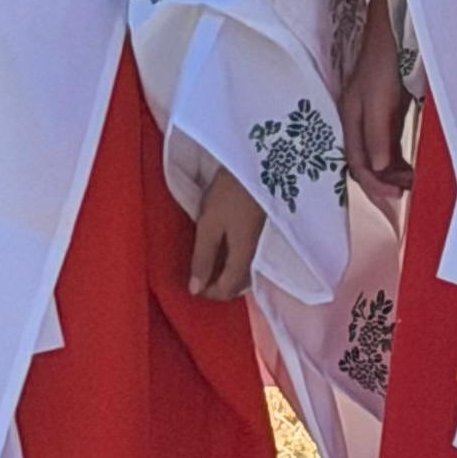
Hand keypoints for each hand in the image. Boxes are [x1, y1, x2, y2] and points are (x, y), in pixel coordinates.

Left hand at [187, 173, 267, 301]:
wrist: (263, 165)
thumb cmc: (230, 193)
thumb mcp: (209, 224)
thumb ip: (202, 257)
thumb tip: (195, 289)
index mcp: (243, 257)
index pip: (227, 290)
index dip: (207, 292)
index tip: (192, 284)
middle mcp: (257, 256)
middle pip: (238, 284)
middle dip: (217, 285)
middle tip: (198, 273)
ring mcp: (263, 245)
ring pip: (245, 271)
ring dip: (226, 272)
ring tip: (209, 259)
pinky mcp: (264, 233)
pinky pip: (249, 257)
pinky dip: (234, 259)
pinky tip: (224, 246)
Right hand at [341, 0, 410, 209]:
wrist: (394, 31)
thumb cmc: (384, 60)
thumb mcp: (379, 97)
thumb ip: (377, 132)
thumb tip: (376, 169)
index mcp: (349, 120)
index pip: (357, 164)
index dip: (374, 185)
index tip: (397, 198)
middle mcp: (357, 124)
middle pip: (364, 167)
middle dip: (383, 186)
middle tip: (407, 198)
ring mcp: (370, 121)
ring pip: (377, 161)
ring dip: (393, 177)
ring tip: (415, 185)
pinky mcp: (385, 116)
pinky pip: (388, 149)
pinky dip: (399, 164)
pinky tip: (413, 171)